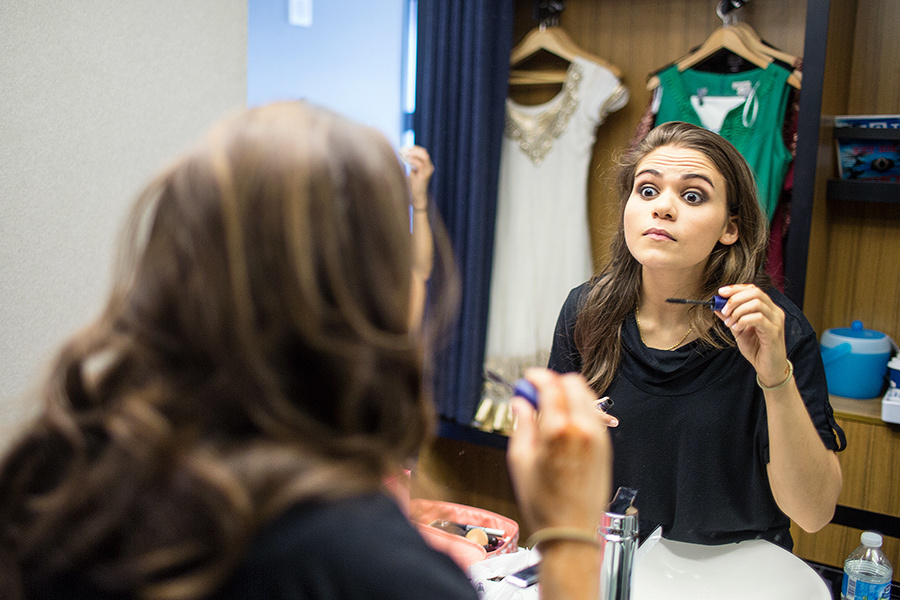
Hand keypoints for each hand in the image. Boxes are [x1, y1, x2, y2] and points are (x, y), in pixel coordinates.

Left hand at [401, 146, 433, 208]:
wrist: (418, 195)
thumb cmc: (415, 183)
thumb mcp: (413, 171)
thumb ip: (412, 163)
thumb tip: (405, 154)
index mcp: (428, 165)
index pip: (424, 153)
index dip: (416, 149)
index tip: (407, 147)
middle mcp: (430, 167)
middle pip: (424, 153)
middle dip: (415, 149)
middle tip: (406, 149)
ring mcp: (428, 171)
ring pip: (424, 157)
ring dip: (414, 154)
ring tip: (407, 153)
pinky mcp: (424, 175)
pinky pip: (420, 164)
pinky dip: (414, 160)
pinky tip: (408, 160)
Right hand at [507, 368, 611, 532]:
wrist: (570, 531)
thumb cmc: (544, 504)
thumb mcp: (520, 460)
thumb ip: (522, 425)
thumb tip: (521, 404)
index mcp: (558, 431)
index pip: (551, 386)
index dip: (538, 377)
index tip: (530, 378)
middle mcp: (583, 430)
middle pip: (574, 384)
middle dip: (555, 382)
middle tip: (539, 392)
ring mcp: (598, 438)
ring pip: (587, 397)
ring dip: (569, 394)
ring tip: (550, 408)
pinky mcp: (605, 447)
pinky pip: (593, 415)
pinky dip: (579, 410)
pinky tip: (563, 423)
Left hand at [717, 284, 789, 386]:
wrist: (768, 368)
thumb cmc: (757, 349)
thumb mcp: (739, 330)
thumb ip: (730, 317)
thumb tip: (716, 306)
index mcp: (768, 308)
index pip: (753, 289)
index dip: (736, 288)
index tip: (721, 292)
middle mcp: (774, 312)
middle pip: (755, 292)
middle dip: (735, 298)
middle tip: (724, 310)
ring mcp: (776, 321)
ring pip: (756, 303)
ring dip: (738, 311)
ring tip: (729, 322)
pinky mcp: (774, 332)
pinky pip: (757, 318)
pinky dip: (743, 320)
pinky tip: (736, 327)